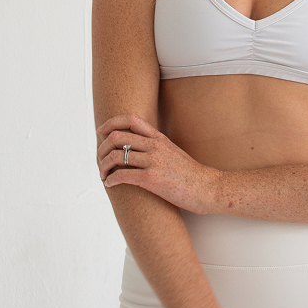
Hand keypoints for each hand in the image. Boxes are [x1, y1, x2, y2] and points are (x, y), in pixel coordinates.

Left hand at [97, 113, 221, 214]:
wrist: (207, 188)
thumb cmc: (190, 174)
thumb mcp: (173, 152)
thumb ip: (156, 147)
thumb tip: (138, 148)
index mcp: (159, 138)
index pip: (130, 119)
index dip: (110, 123)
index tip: (101, 131)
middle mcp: (155, 146)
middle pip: (117, 136)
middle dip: (102, 148)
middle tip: (99, 160)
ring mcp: (153, 161)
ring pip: (116, 156)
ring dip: (103, 166)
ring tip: (103, 175)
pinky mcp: (152, 179)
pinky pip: (123, 175)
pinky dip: (111, 180)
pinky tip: (110, 184)